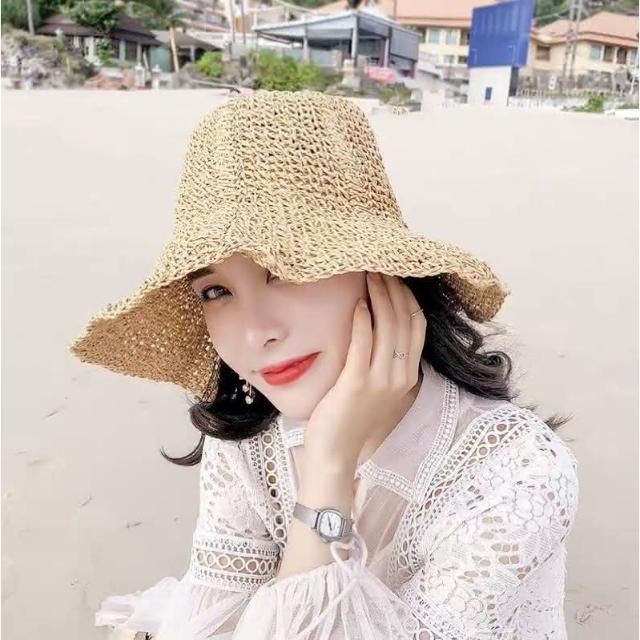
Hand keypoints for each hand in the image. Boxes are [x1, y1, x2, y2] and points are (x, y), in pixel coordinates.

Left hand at [303, 272, 426, 469]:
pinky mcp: (356, 384)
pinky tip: (357, 304)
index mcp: (408, 375)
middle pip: (403, 321)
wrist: (337, 452)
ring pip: (386, 328)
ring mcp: (380, 381)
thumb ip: (387, 363)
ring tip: (368, 276)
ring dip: (379, 297)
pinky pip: (363, 344)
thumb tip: (380, 327)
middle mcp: (400, 376)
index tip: (396, 277)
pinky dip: (362, 321)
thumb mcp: (380, 389)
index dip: (408, 298)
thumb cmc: (354, 418)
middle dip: (394, 290)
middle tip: (380, 267)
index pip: (417, 326)